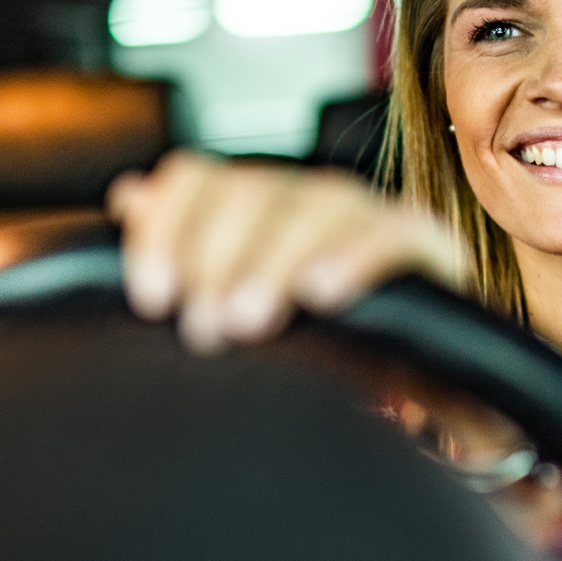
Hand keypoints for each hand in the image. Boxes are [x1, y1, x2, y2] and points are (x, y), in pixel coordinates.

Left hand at [105, 149, 464, 353]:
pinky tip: (324, 294)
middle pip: (255, 191)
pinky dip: (355, 257)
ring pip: (319, 206)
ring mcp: (372, 217)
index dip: (168, 226)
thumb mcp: (239, 306)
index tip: (151, 296)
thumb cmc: (314, 350)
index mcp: (257, 207)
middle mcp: (310, 199)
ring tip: (249, 319)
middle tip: (203, 328)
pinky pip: (394, 234)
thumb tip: (131, 196)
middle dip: (217, 256)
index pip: (198, 178)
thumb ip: (189, 252)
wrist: (417, 382)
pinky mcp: (429, 248)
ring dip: (275, 259)